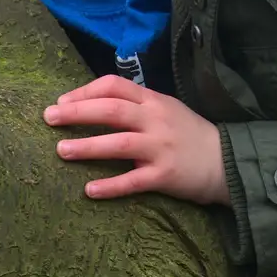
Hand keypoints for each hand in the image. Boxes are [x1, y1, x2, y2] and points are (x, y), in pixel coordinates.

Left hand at [44, 75, 229, 204]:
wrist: (228, 162)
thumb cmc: (190, 136)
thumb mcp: (167, 110)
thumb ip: (137, 106)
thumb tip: (95, 106)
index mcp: (153, 101)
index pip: (114, 86)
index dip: (84, 92)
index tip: (62, 102)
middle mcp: (155, 120)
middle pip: (110, 110)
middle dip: (76, 112)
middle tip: (49, 118)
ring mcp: (160, 148)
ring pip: (117, 144)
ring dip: (86, 146)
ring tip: (61, 150)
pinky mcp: (165, 175)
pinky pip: (132, 181)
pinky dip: (109, 186)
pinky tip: (89, 190)